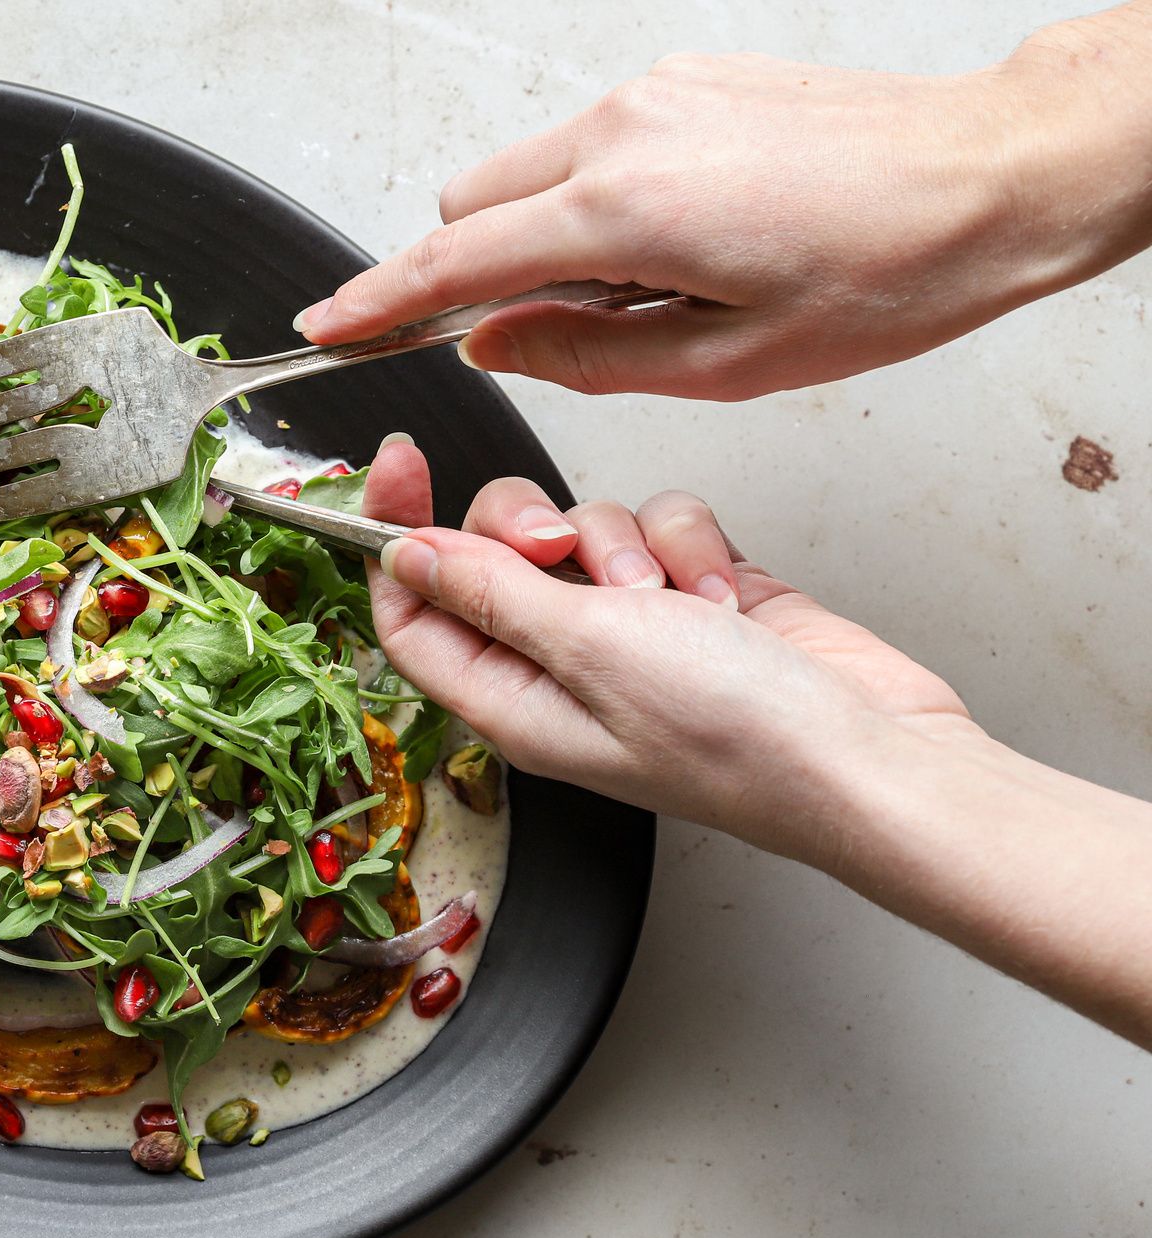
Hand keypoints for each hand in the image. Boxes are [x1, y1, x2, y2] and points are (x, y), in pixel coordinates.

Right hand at [303, 8, 1151, 399]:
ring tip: (643, 296)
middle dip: (472, 276)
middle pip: (470, 206)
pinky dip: (593, 201)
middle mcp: (622, 132)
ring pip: (527, 173)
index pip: (451, 262)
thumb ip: (584, 356)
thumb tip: (495, 344)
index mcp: (621, 211)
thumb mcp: (725, 364)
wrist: (992, 175)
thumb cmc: (889, 271)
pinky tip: (678, 245)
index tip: (325, 328)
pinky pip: (591, 146)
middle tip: (543, 339)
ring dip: (540, 239)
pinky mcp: (687, 82)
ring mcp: (653, 95)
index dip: (375, 303)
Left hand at [362, 436, 969, 865]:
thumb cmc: (735, 737)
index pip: (412, 612)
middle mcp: (560, 664)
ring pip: (584, 524)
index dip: (392, 536)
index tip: (397, 462)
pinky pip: (660, 523)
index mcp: (508, 699)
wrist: (869, 751)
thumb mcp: (587, 650)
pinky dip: (691, 543)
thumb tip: (403, 555)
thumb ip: (490, 592)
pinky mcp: (694, 591)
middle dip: (526, 525)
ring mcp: (631, 626)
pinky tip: (725, 595)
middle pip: (490, 552)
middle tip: (560, 547)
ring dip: (627, 543)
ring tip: (671, 602)